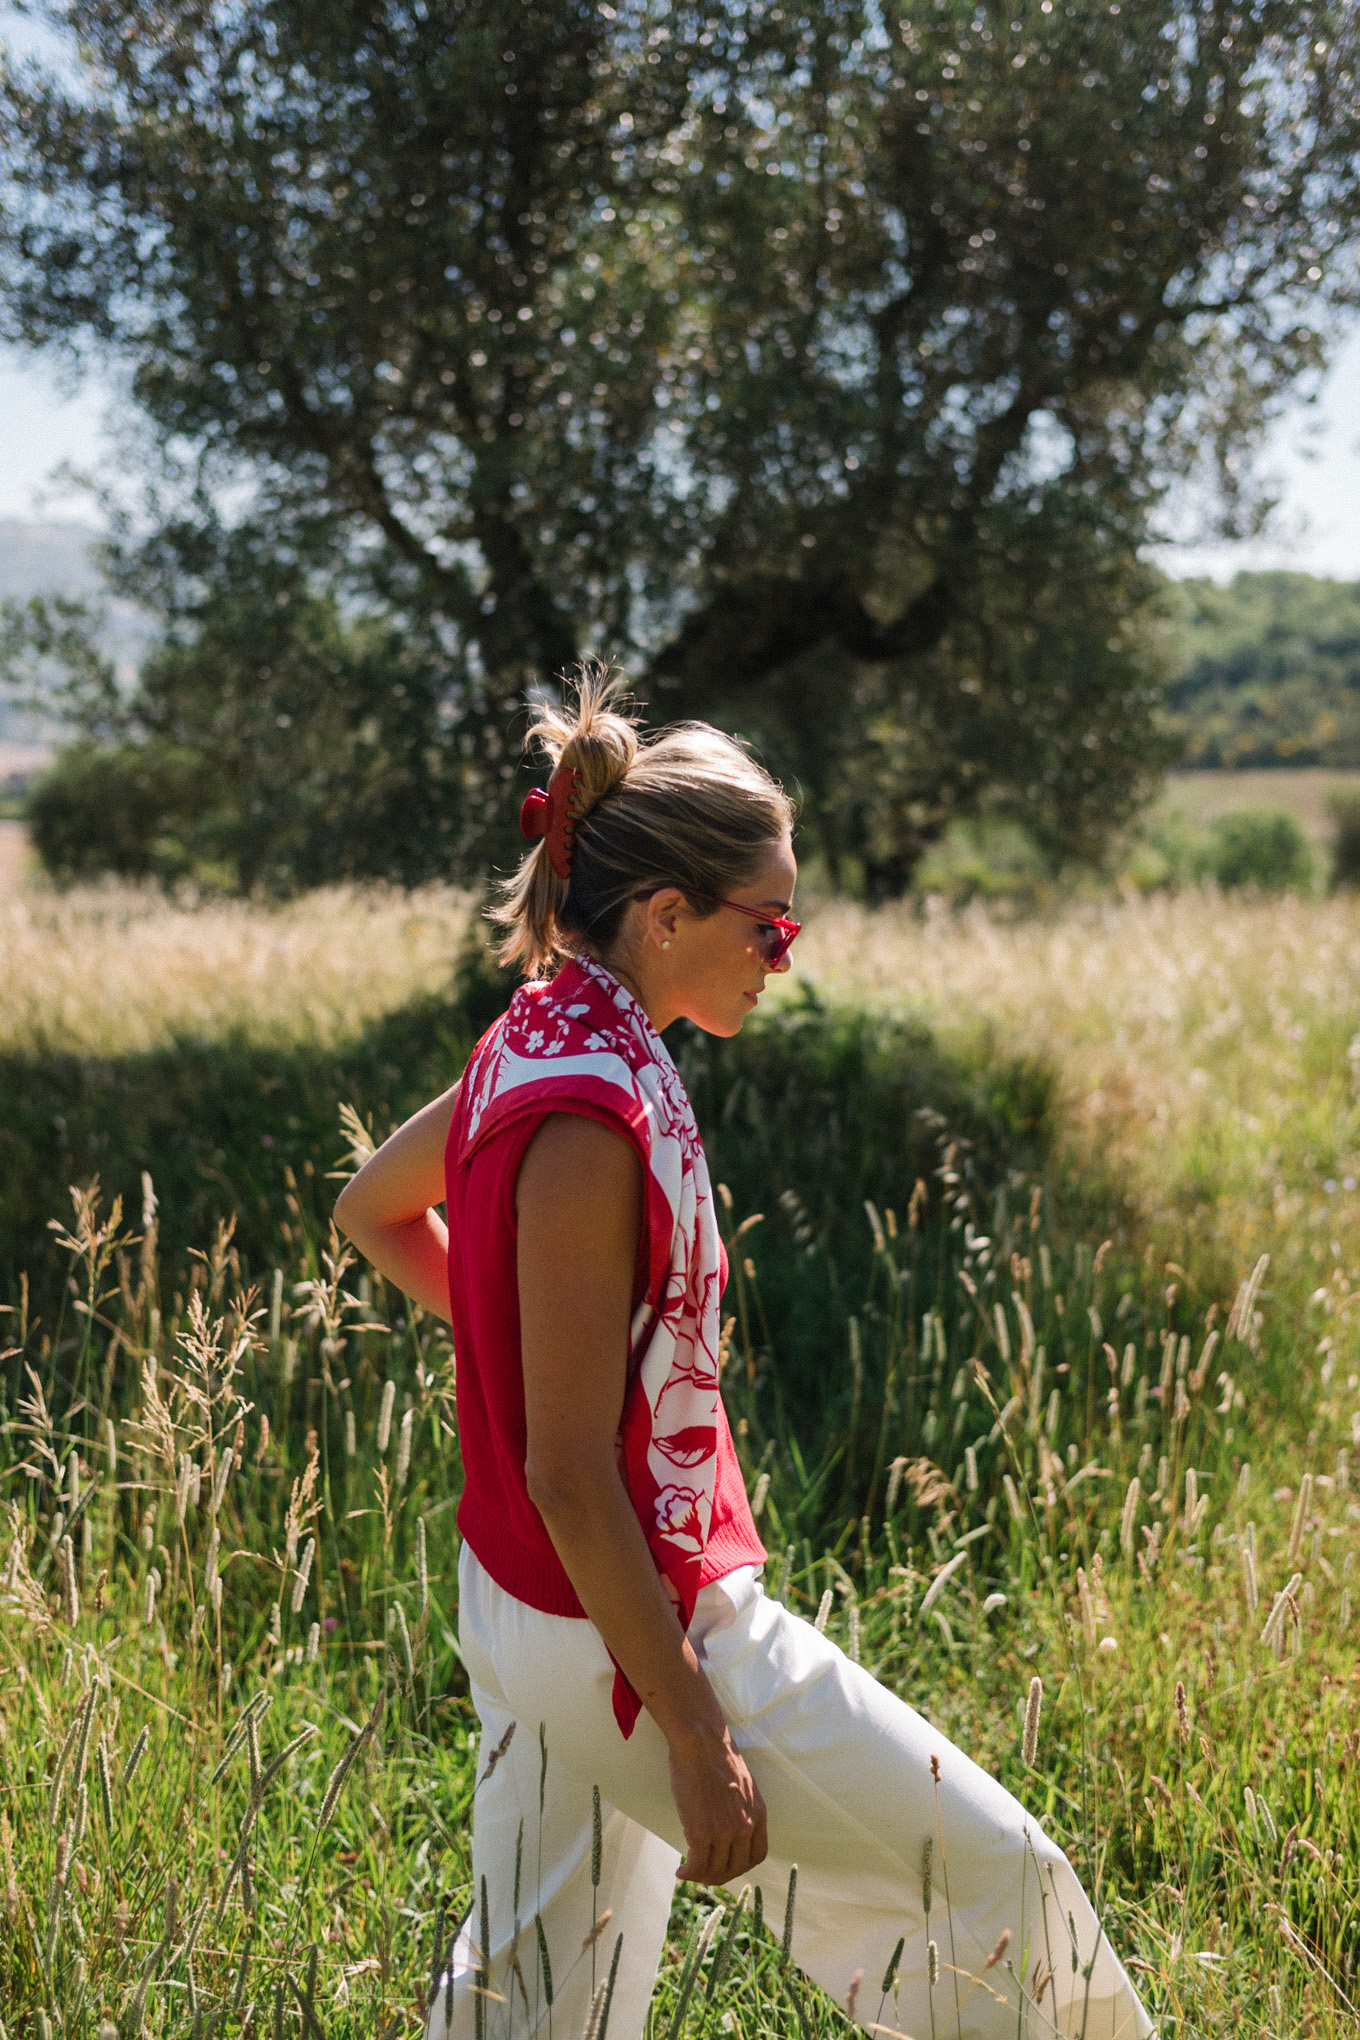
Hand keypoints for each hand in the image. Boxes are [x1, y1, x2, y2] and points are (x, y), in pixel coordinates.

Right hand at [668, 1721, 767, 1883]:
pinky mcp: (701, 1833)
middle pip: (736, 1868)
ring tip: (690, 1873)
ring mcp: (724, 1832)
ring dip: (701, 1876)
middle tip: (705, 1873)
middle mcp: (745, 1827)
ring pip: (715, 1871)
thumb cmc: (716, 1755)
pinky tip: (681, 1871)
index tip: (727, 1865)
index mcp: (758, 1814)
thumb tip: (730, 1821)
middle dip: (720, 1875)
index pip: (757, 1855)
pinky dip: (688, 1873)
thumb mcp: (743, 1784)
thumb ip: (742, 1807)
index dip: (742, 1866)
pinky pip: (696, 1865)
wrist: (700, 1742)